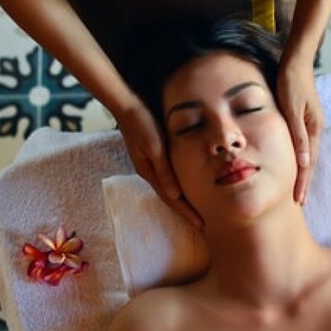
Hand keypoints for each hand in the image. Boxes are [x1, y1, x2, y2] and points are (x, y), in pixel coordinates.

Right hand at [114, 97, 202, 228]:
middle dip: (185, 211)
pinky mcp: (155, 154)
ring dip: (183, 201)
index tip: (201, 224)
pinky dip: (179, 186)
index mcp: (149, 172)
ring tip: (197, 210)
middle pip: (170, 197)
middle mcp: (150, 171)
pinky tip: (186, 187)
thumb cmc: (142, 124)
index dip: (186, 212)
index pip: (171, 199)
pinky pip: (169, 177)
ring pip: (170, 188)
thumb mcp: (155, 147)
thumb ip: (164, 171)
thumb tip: (175, 197)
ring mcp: (151, 164)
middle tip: (203, 224)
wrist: (127, 105)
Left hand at [277, 56, 323, 205]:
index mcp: (314, 128)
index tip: (299, 200)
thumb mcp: (292, 109)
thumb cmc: (291, 82)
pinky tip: (296, 163)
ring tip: (298, 189)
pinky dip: (300, 158)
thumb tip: (304, 163)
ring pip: (307, 154)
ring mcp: (310, 123)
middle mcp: (315, 128)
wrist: (295, 60)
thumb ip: (298, 135)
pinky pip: (302, 144)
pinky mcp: (303, 118)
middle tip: (299, 203)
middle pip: (310, 162)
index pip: (308, 163)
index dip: (303, 182)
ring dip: (303, 173)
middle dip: (305, 183)